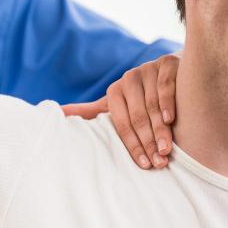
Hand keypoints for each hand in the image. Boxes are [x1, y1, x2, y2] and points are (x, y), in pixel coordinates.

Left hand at [62, 53, 179, 168]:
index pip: (121, 123)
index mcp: (114, 91)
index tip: (143, 164)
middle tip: (158, 163)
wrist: (169, 72)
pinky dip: (167, 103)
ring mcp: (148, 69)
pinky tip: (170, 120)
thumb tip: (57, 114)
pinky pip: (166, 86)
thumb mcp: (115, 105)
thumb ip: (90, 112)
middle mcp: (129, 78)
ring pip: (153, 105)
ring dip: (160, 130)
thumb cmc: (139, 97)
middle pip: (137, 116)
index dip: (132, 145)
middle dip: (148, 142)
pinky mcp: (168, 62)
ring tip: (166, 151)